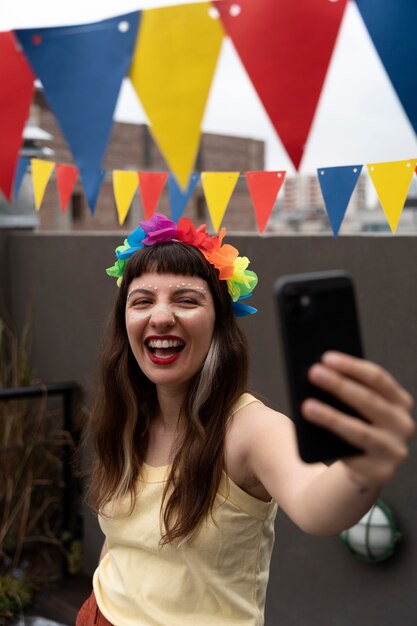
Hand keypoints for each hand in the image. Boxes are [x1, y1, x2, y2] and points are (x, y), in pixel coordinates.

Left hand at [301, 351, 414, 491]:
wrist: (362, 468)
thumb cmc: (354, 425)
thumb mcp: (354, 407)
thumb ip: (345, 390)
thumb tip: (317, 373)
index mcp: (400, 401)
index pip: (378, 378)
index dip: (351, 366)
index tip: (325, 357)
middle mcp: (403, 425)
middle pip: (368, 400)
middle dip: (339, 385)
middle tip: (313, 372)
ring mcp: (394, 450)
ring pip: (359, 430)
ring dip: (331, 416)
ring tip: (306, 405)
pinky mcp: (380, 472)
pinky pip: (352, 456)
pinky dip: (332, 443)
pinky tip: (313, 433)